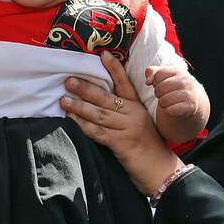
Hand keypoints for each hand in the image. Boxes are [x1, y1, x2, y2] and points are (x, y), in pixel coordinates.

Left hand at [60, 52, 180, 195]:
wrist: (160, 169)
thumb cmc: (147, 145)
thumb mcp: (138, 122)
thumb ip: (122, 111)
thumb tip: (97, 99)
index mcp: (137, 106)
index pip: (124, 83)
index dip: (114, 68)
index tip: (103, 54)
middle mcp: (132, 114)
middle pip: (106, 97)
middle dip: (85, 88)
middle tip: (68, 80)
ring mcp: (127, 128)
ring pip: (99, 113)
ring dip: (79, 106)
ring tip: (63, 99)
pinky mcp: (121, 143)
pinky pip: (98, 132)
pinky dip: (83, 124)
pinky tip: (71, 119)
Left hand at [145, 65, 201, 118]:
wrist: (190, 102)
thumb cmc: (172, 88)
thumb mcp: (162, 77)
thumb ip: (151, 72)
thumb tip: (148, 81)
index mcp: (179, 71)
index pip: (158, 75)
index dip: (155, 81)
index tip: (159, 84)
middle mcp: (186, 81)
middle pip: (160, 88)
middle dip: (158, 93)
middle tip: (163, 94)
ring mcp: (190, 94)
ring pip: (164, 100)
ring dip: (162, 103)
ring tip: (168, 101)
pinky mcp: (190, 107)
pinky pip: (171, 110)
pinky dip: (169, 111)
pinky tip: (173, 108)